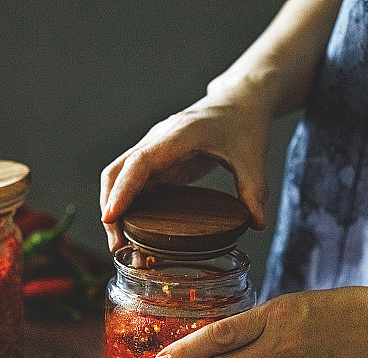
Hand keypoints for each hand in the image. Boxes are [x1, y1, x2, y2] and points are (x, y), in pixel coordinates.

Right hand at [100, 96, 271, 251]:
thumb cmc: (242, 122)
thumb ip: (253, 189)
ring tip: (122, 245)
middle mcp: (157, 142)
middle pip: (116, 173)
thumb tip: (257, 224)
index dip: (122, 190)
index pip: (139, 163)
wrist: (238, 103)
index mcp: (176, 136)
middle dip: (111, 208)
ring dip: (115, 209)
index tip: (111, 217)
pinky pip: (133, 184)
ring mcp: (153, 152)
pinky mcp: (157, 163)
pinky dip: (128, 207)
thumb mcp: (252, 155)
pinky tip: (133, 231)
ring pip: (118, 179)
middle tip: (117, 245)